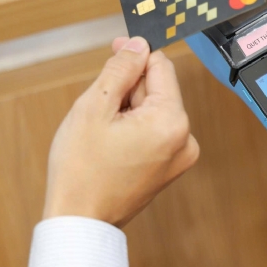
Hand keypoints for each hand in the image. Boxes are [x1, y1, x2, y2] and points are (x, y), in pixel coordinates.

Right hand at [43, 37, 199, 226]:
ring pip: (155, 110)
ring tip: (103, 132)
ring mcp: (181, 156)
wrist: (80, 221)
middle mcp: (186, 139)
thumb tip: (138, 45)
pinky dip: (134, 128)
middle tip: (99, 107)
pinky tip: (112, 143)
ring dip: (129, 109)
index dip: (135, 55)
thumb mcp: (94, 107)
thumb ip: (121, 69)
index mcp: (172, 122)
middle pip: (159, 90)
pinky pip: (155, 132)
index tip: (115, 51)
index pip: (161, 67)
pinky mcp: (171, 167)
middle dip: (128, 89)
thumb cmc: (82, 169)